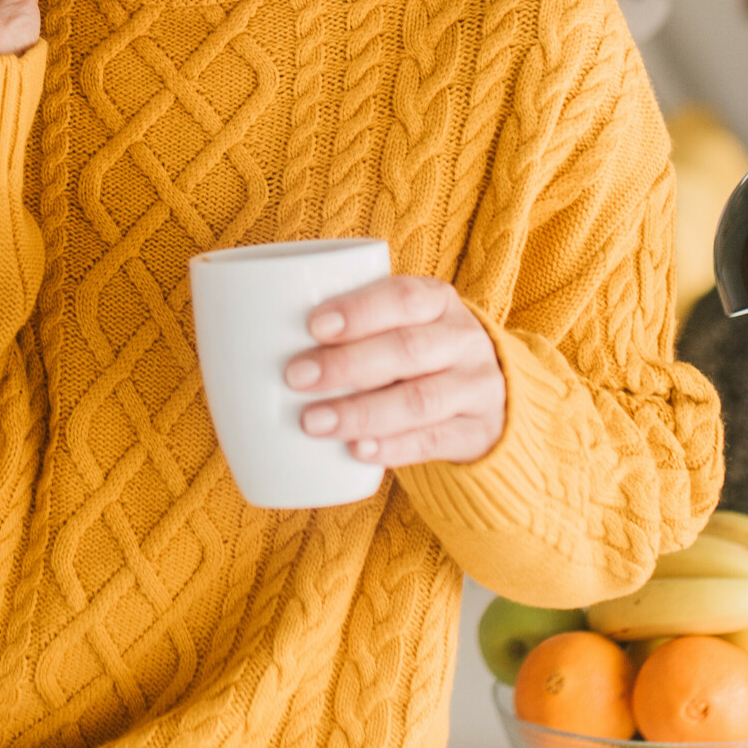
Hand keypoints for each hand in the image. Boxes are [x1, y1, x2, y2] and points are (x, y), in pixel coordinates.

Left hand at [286, 275, 505, 467]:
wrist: (491, 396)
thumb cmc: (419, 353)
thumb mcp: (402, 324)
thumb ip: (355, 324)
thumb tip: (255, 335)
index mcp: (439, 301)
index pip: (405, 297)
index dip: (360, 310)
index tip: (313, 325)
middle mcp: (464, 341)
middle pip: (408, 349)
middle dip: (347, 364)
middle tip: (295, 377)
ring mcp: (476, 388)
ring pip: (420, 400)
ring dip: (361, 412)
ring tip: (313, 422)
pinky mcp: (476, 433)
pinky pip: (434, 441)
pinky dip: (393, 447)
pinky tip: (357, 450)